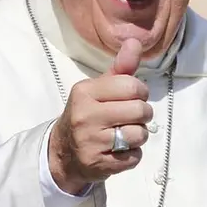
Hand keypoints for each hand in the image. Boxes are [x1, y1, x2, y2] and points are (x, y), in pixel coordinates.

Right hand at [48, 38, 151, 193]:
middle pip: (139, 111)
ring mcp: (91, 142)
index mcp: (85, 92)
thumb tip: (135, 42)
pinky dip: (133, 155)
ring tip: (126, 134)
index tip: (133, 97)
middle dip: (143, 114)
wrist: (63, 152)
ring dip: (139, 135)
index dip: (140, 92)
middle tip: (133, 117)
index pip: (132, 86)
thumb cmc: (88, 114)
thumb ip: (121, 68)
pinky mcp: (98, 164)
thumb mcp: (99, 88)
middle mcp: (85, 116)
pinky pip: (134, 158)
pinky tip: (120, 151)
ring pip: (139, 135)